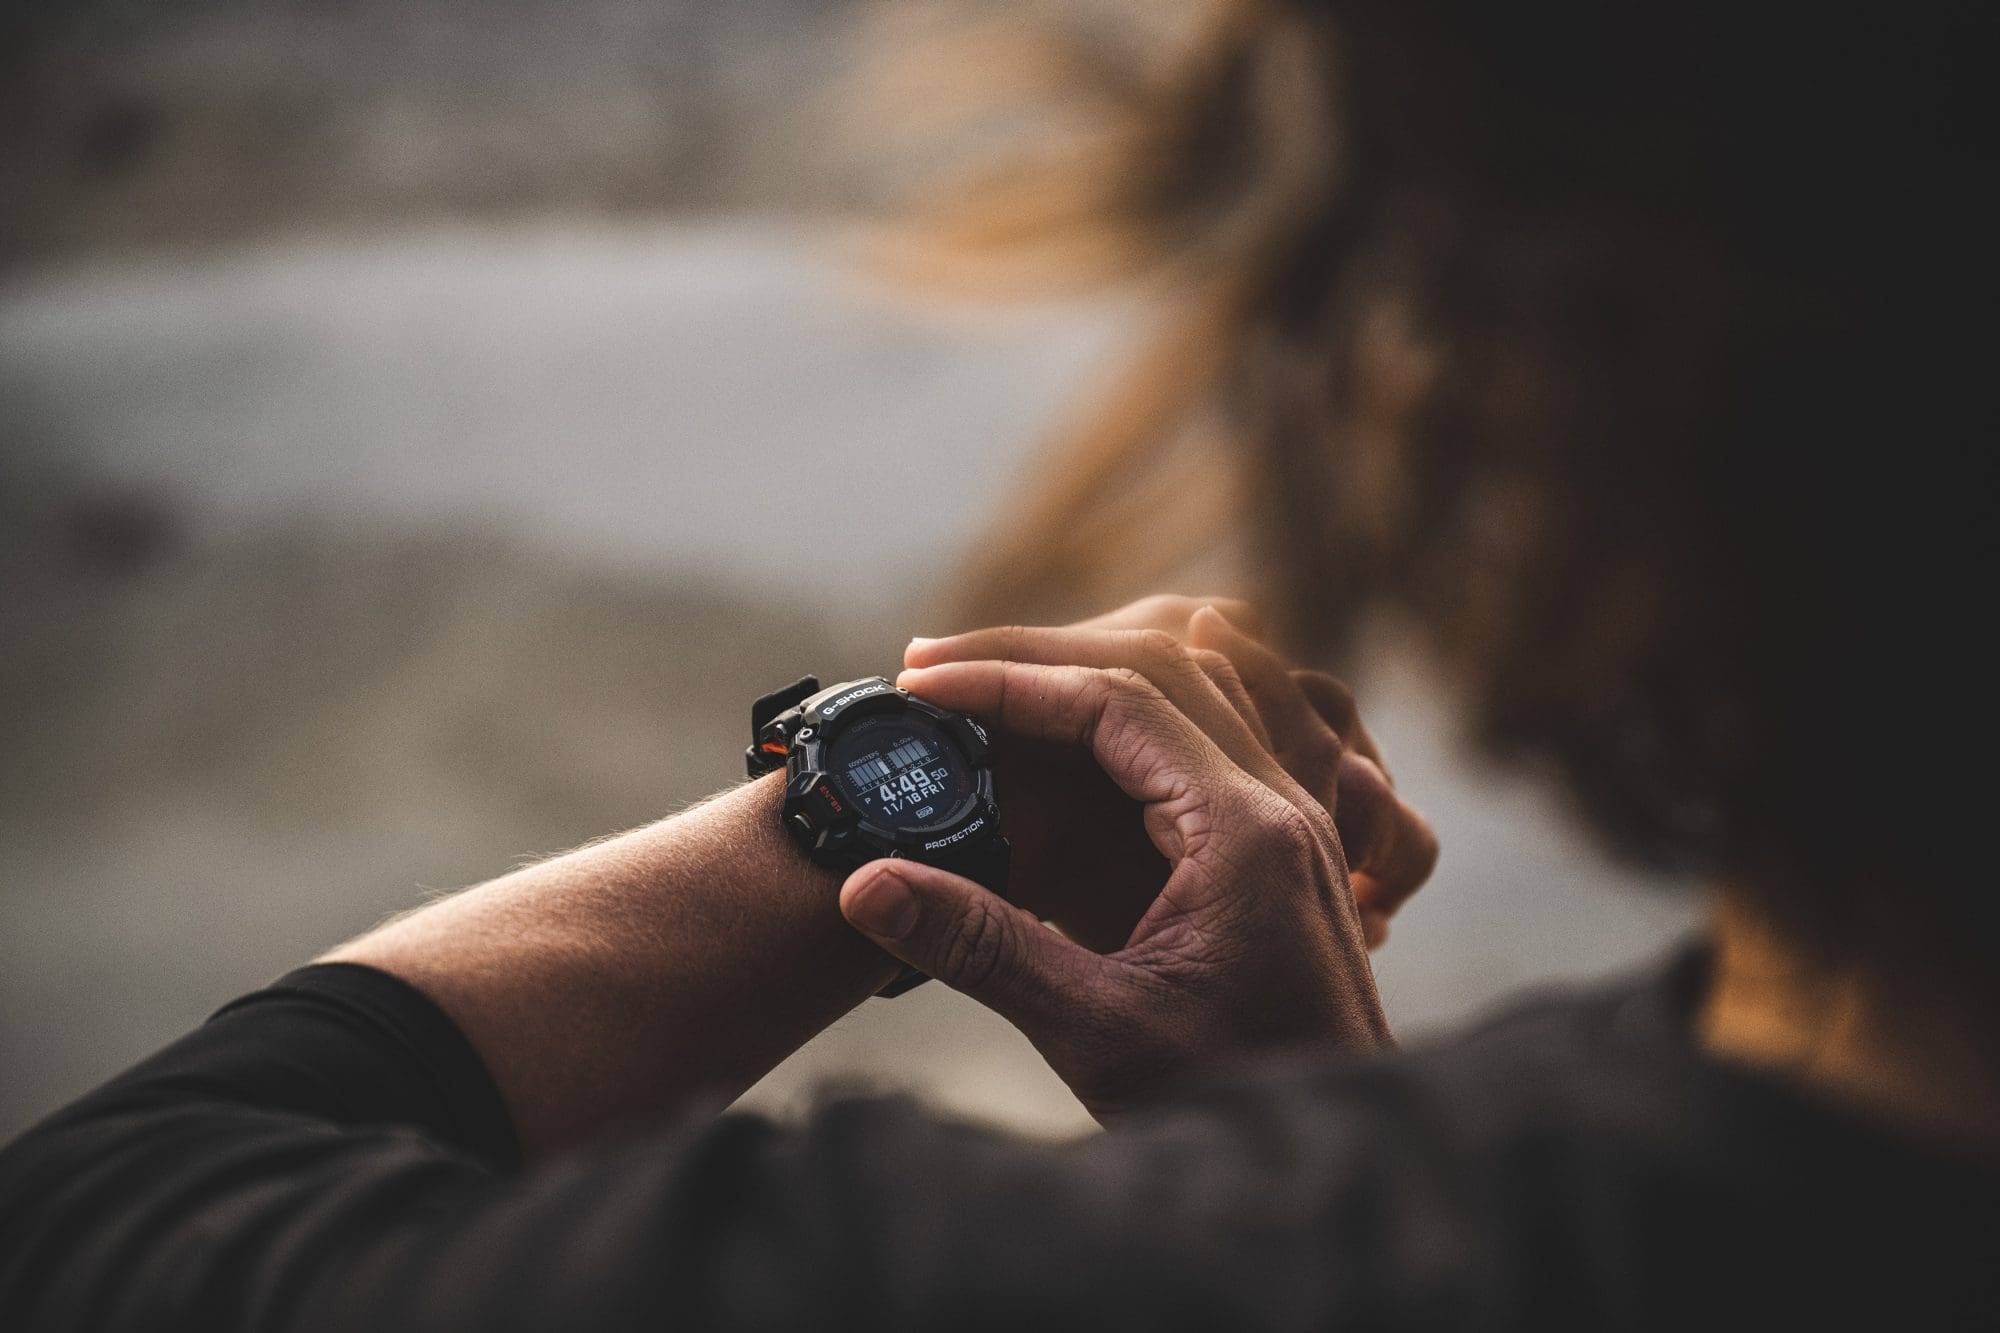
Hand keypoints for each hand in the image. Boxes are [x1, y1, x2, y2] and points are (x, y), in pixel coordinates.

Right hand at [839, 650, 1394, 1119]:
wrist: (1326, 1160)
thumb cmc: (1228, 1098)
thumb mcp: (1094, 1029)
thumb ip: (982, 947)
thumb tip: (864, 886)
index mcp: (1244, 831)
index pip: (1118, 702)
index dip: (1009, 681)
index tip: (921, 686)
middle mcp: (1280, 807)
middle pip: (1159, 673)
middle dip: (1038, 660)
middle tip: (930, 668)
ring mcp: (1290, 823)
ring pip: (1193, 695)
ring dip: (1087, 679)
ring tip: (987, 686)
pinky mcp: (1280, 851)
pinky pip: (1209, 740)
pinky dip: (1131, 719)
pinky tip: (1075, 737)